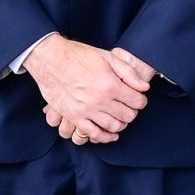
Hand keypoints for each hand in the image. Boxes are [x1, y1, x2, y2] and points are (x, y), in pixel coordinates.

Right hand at [29, 34, 148, 141]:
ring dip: (121, 124)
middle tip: (129, 107)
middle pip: (127, 116)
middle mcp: (99, 100)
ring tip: (120, 117)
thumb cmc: (79, 56)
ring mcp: (85, 110)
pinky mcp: (73, 116)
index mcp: (111, 85)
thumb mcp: (109, 57)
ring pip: (113, 126)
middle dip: (132, 112)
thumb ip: (129, 73)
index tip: (138, 98)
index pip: (137, 102)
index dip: (141, 101)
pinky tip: (110, 135)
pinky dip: (104, 137)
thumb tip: (144, 87)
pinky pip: (92, 134)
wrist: (50, 59)